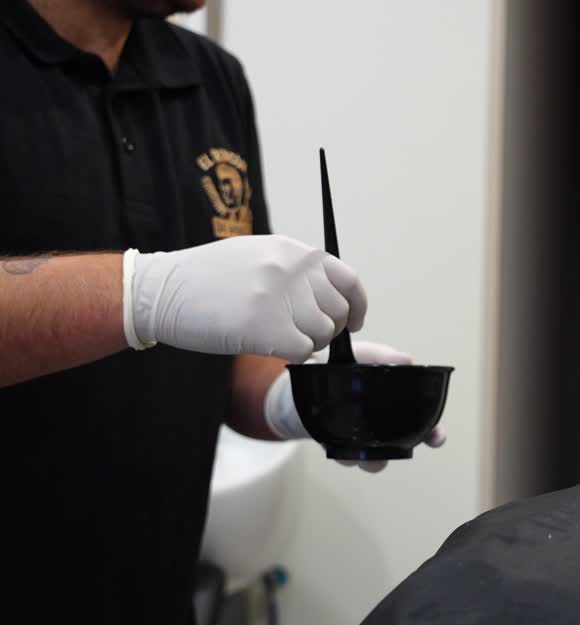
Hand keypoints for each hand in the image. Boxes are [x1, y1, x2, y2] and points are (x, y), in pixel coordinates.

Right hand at [126, 235, 366, 361]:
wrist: (158, 290)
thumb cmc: (205, 279)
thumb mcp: (257, 256)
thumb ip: (294, 271)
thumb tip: (332, 297)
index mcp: (291, 251)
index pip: (347, 279)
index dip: (356, 306)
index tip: (354, 322)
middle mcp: (291, 269)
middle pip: (339, 312)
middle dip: (326, 329)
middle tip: (300, 335)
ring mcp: (280, 297)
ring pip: (323, 333)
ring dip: (306, 344)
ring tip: (276, 337)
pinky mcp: (266, 327)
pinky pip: (304, 351)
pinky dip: (291, 355)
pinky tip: (267, 346)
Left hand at [262, 340, 446, 472]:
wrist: (305, 379)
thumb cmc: (342, 365)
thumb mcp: (362, 354)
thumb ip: (382, 356)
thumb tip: (406, 360)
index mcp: (396, 404)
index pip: (423, 422)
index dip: (433, 432)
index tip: (436, 436)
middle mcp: (383, 426)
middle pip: (407, 445)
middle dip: (410, 448)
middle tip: (410, 447)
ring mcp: (363, 439)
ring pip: (376, 459)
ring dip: (374, 459)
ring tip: (365, 449)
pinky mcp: (340, 447)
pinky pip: (348, 459)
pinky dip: (346, 456)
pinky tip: (340, 446)